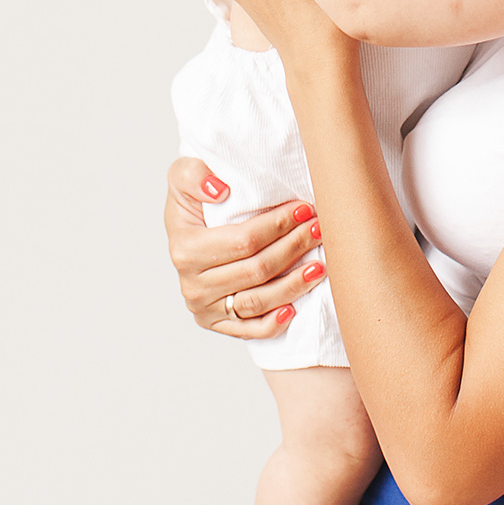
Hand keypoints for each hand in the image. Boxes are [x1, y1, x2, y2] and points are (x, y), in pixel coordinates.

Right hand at [165, 158, 328, 339]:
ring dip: (294, 284)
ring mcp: (205, 308)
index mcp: (185, 249)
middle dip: (294, 248)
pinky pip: (250, 330)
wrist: (187, 230)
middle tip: (320, 230)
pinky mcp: (218, 324)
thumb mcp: (183, 174)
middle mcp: (193, 284)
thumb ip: (193, 175)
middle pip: (257, 270)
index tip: (304, 209)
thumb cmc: (195, 201)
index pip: (243, 241)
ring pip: (258, 302)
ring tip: (320, 265)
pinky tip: (295, 308)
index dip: (277, 226)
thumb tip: (219, 191)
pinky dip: (274, 323)